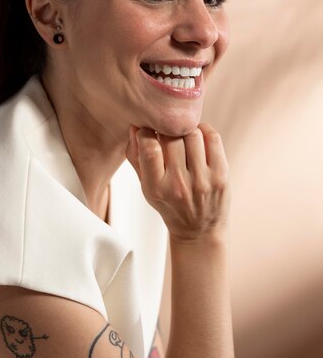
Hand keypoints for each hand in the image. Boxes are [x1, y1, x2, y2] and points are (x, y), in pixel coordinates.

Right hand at [126, 124, 229, 242]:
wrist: (199, 230)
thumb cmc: (169, 204)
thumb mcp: (145, 187)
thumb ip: (136, 157)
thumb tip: (136, 127)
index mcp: (157, 189)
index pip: (149, 148)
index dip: (146, 133)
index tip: (148, 133)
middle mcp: (180, 185)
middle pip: (172, 138)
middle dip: (166, 129)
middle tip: (166, 132)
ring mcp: (203, 180)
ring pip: (193, 134)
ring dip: (185, 129)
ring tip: (182, 135)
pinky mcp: (221, 175)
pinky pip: (213, 139)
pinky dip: (204, 130)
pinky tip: (198, 137)